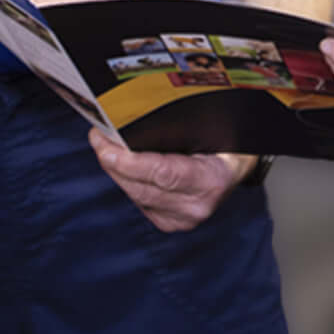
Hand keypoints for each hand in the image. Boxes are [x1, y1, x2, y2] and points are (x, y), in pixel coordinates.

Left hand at [89, 129, 252, 231]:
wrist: (236, 168)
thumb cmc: (225, 141)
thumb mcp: (212, 126)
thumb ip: (183, 123)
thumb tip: (140, 109)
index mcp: (212, 179)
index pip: (165, 173)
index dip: (130, 162)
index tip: (105, 148)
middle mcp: (197, 205)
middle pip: (143, 187)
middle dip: (114, 162)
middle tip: (97, 137)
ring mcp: (183, 219)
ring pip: (136, 195)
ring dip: (115, 171)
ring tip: (101, 144)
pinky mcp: (170, 223)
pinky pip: (139, 201)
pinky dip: (126, 181)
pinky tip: (117, 163)